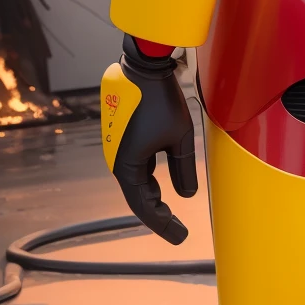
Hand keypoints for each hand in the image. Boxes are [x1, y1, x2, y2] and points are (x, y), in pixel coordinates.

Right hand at [100, 36, 196, 243]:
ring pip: (136, 183)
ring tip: (172, 213)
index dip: (162, 224)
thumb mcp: (180, 137)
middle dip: (158, 215)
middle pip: (138, 198)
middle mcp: (117, 160)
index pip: (143, 206)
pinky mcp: (123, 140)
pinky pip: (136, 168)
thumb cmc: (162, 101)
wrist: (144, 68)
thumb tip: (187, 196)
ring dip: (153, 199)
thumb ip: (183, 169)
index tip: (181, 236)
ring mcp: (118, 150)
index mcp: (128, 165)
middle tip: (180, 230)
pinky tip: (163, 187)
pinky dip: (149, 182)